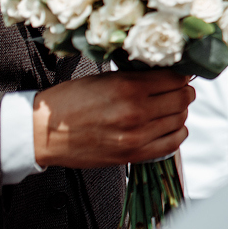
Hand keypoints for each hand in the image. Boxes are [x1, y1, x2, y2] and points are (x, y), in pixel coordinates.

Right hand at [33, 71, 195, 168]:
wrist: (43, 134)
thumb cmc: (70, 103)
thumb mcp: (103, 79)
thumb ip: (137, 77)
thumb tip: (168, 74)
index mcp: (128, 87)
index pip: (175, 79)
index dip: (181, 76)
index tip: (181, 76)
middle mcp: (136, 111)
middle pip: (182, 99)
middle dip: (184, 92)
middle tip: (179, 90)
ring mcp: (137, 136)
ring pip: (180, 119)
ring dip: (179, 112)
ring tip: (169, 108)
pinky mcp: (134, 155)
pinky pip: (172, 143)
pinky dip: (177, 133)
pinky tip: (170, 127)